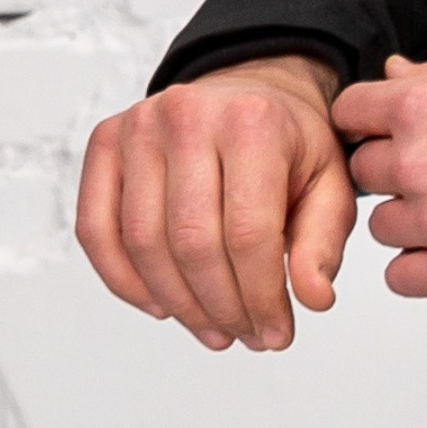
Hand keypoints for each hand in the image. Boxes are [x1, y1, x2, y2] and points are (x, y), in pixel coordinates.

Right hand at [76, 54, 352, 351]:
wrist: (251, 90)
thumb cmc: (290, 143)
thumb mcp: (330, 184)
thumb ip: (323, 242)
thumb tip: (313, 300)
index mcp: (254, 122)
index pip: (248, 233)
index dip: (261, 297)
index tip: (277, 334)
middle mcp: (189, 116)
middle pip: (191, 242)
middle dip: (220, 307)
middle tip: (244, 337)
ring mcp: (138, 126)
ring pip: (142, 242)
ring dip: (176, 303)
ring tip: (211, 329)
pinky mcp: (105, 142)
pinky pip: (96, 229)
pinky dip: (122, 280)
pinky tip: (160, 305)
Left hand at [335, 54, 426, 301]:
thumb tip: (393, 72)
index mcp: (421, 108)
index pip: (351, 112)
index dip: (366, 122)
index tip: (379, 131)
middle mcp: (417, 163)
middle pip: (363, 172)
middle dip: (392, 172)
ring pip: (382, 227)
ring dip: (409, 222)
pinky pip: (400, 276)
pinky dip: (421, 267)